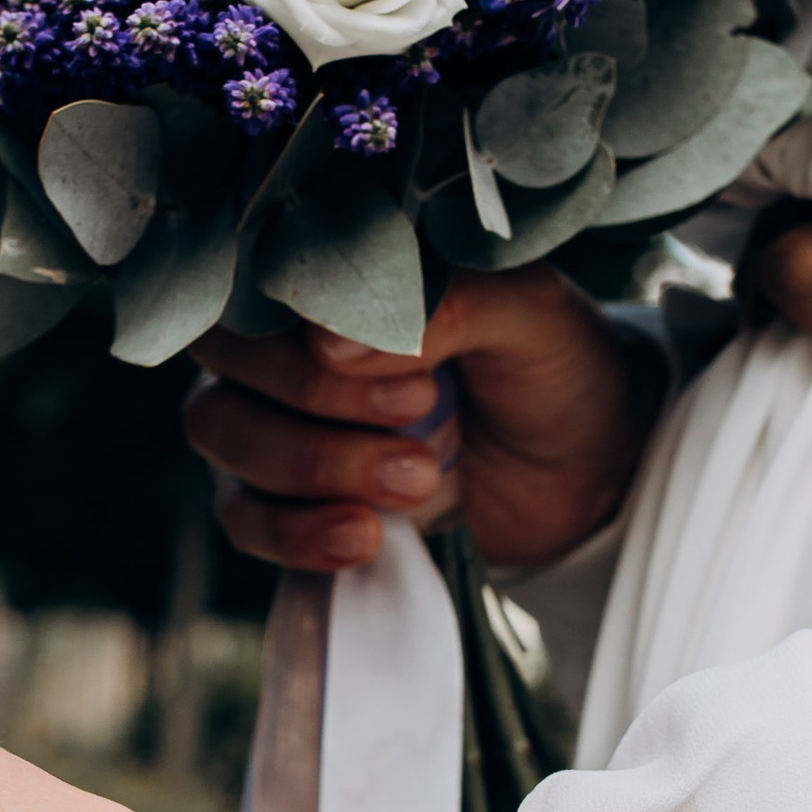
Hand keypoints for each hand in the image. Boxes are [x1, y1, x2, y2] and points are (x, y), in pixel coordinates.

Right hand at [186, 265, 659, 582]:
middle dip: (319, 400)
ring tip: (420, 480)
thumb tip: (326, 342)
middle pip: (226, 361)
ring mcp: (271, 420)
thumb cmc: (548, 362)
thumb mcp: (525, 312)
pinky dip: (296, 533)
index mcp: (327, 273)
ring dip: (316, 465)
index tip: (405, 366)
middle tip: (424, 414)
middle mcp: (279, 339)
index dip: (308, 328)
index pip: (252, 283)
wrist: (586, 465)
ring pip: (224, 435)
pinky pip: (244, 519)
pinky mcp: (285, 501)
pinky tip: (365, 538)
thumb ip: (441, 304)